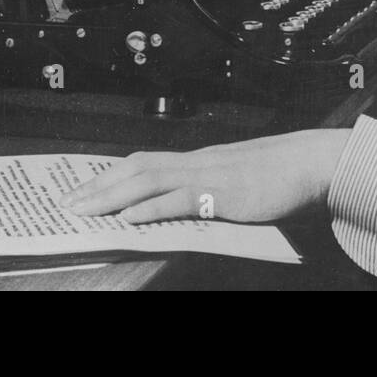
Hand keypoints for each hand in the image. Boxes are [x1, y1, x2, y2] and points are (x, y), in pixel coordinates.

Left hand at [58, 129, 351, 223]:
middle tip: (65, 202)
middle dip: (96, 186)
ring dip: (110, 196)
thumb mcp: (237, 182)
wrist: (312, 161)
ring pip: (147, 180)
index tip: (81, 187)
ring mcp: (208, 174)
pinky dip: (151, 206)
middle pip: (134, 168)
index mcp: (198, 159)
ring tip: (83, 210)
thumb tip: (184, 208)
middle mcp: (196, 161)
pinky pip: (179, 199)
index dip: (109, 174)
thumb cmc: (281, 174)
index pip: (142, 162)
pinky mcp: (222, 193)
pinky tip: (129, 216)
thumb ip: (209, 192)